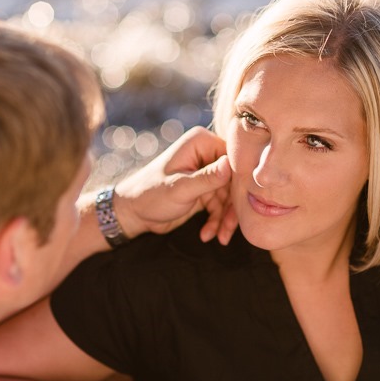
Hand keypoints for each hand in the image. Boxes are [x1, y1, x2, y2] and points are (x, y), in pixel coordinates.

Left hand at [114, 126, 236, 244]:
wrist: (133, 214)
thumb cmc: (150, 195)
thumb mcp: (180, 188)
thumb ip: (207, 178)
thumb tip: (231, 165)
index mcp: (200, 143)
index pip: (234, 157)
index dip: (242, 181)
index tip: (246, 204)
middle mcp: (206, 154)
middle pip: (234, 179)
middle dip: (232, 207)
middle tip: (229, 229)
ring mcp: (206, 173)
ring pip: (229, 196)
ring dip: (225, 219)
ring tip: (219, 238)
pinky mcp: (204, 190)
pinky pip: (221, 205)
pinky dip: (216, 221)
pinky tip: (207, 234)